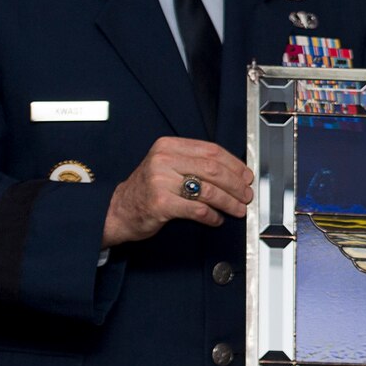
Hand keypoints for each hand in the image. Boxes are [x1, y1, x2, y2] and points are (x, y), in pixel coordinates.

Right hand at [102, 137, 252, 245]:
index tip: (247, 175)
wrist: (118, 210)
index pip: (211, 151)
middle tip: (246, 195)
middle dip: (236, 184)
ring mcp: (160, 181)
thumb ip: (195, 164)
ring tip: (238, 209)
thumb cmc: (149, 189)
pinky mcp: (160, 204)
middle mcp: (163, 160)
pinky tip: (217, 219)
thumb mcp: (168, 166)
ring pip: (208, 190)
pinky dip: (212, 216)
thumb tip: (235, 172)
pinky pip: (197, 210)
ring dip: (229, 202)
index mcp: (168, 146)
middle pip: (213, 170)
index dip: (235, 164)